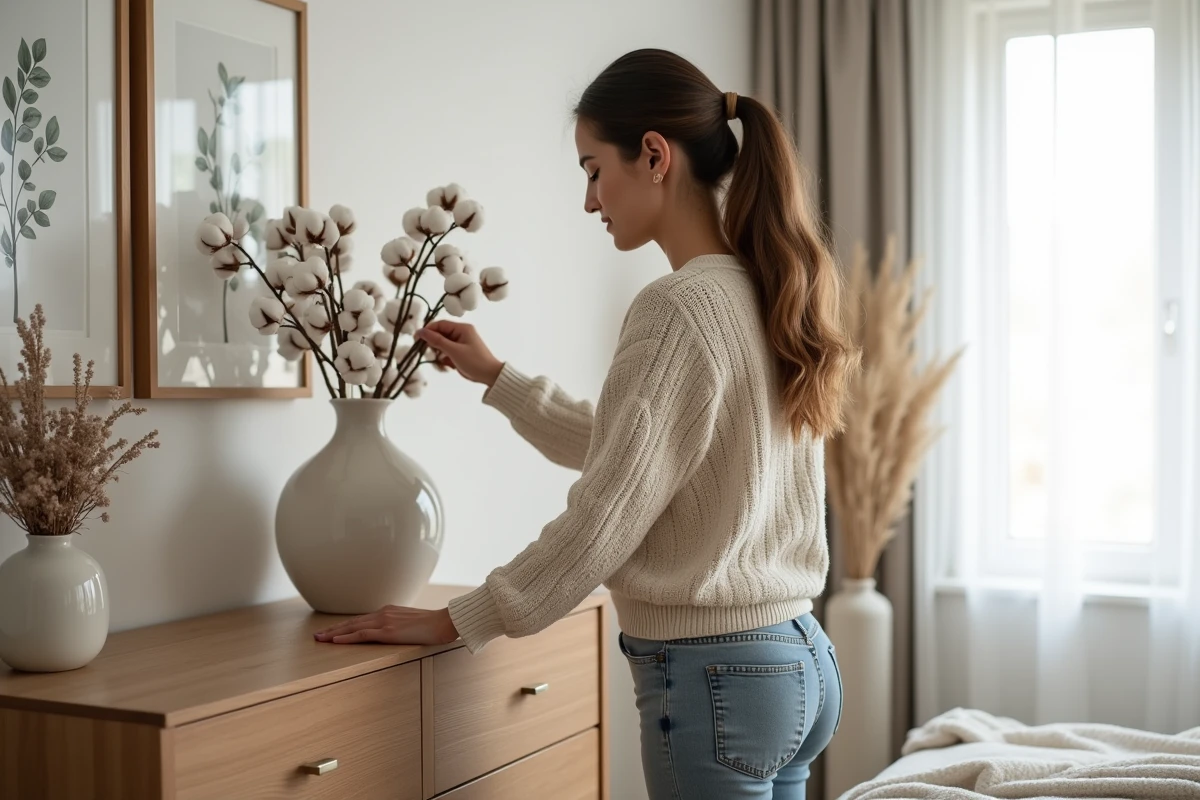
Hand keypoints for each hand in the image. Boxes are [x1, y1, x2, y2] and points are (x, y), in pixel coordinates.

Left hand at [313, 606, 458, 644]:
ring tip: (320, 639)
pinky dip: (347, 637)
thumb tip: (397, 634)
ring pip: (353, 627)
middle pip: (352, 622)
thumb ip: (401, 626)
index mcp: (389, 612)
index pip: (361, 620)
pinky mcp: (388, 631)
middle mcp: (383, 613)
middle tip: (317, 636)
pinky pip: (362, 634)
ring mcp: (384, 621)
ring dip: (334, 633)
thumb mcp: (413, 624)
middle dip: (333, 629)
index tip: (332, 631)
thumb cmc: (434, 625)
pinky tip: (335, 640)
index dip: (345, 626)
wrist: (444, 622)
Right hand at [415, 320, 503, 386]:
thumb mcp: (454, 351)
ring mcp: (461, 343)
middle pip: (440, 334)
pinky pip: (447, 353)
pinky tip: (446, 366)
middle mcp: (461, 333)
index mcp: (462, 328)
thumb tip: (420, 331)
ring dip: (438, 353)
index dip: (427, 331)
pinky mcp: (461, 353)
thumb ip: (437, 341)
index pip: (440, 324)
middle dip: (433, 344)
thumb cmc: (475, 362)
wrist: (491, 376)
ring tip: (440, 362)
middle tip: (428, 354)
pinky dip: (444, 359)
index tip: (416, 339)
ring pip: (442, 345)